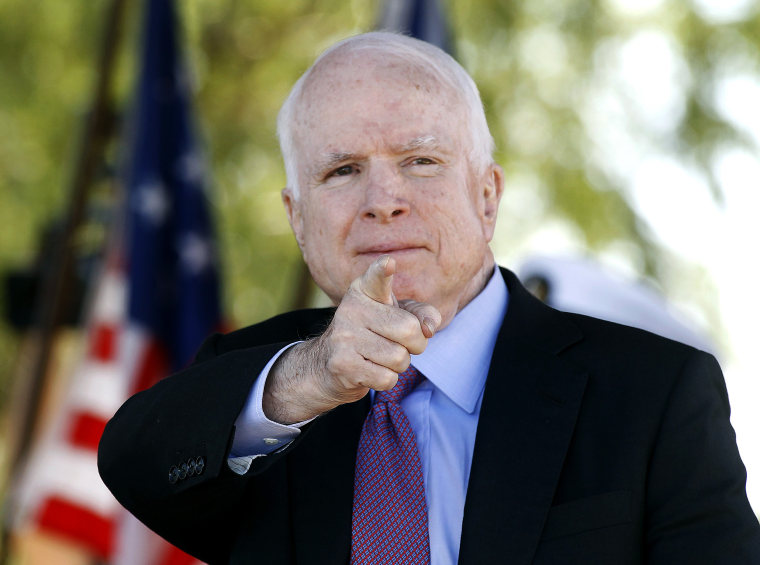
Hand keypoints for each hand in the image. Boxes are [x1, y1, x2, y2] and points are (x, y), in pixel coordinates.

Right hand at [263, 255, 440, 423]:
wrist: (327, 365)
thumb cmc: (373, 335)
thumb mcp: (397, 315)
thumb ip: (421, 314)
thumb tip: (428, 328)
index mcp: (364, 291)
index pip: (376, 278)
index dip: (383, 271)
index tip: (389, 264)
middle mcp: (351, 309)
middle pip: (409, 330)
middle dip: (414, 345)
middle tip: (397, 344)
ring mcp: (343, 337)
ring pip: (399, 358)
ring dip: (398, 365)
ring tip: (379, 357)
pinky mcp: (342, 365)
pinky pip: (387, 378)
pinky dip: (386, 380)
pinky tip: (369, 370)